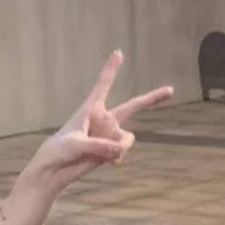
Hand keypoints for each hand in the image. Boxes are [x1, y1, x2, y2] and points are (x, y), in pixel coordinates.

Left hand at [31, 51, 171, 193]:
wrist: (53, 172)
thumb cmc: (58, 151)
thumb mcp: (76, 144)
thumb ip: (100, 146)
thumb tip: (121, 149)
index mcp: (90, 109)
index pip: (103, 85)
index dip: (111, 68)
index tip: (118, 52)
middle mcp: (103, 119)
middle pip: (133, 106)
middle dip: (152, 98)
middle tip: (171, 90)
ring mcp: (108, 135)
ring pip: (126, 138)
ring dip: (115, 146)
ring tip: (96, 151)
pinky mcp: (110, 150)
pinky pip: (122, 151)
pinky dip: (114, 157)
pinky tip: (100, 160)